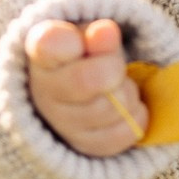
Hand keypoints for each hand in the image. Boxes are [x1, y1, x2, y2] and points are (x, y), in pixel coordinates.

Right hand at [28, 18, 143, 156]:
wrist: (77, 90)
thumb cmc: (84, 55)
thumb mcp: (89, 35)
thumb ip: (96, 34)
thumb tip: (105, 31)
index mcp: (42, 52)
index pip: (49, 46)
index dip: (67, 43)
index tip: (75, 41)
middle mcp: (44, 93)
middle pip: (90, 80)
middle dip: (114, 68)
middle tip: (115, 64)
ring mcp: (64, 125)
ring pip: (114, 107)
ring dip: (127, 91)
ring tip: (118, 84)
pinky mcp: (87, 146)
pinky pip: (127, 132)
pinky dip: (136, 115)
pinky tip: (124, 105)